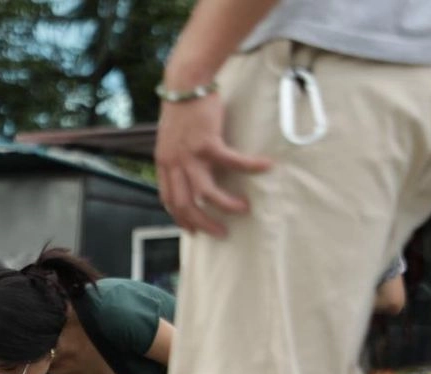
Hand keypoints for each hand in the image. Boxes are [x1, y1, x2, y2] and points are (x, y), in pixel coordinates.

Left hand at [154, 93, 272, 237]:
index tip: (192, 230)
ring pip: (206, 192)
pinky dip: (250, 166)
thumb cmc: (183, 109)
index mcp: (164, 163)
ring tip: (243, 209)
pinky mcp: (207, 141)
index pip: (169, 200)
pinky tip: (266, 167)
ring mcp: (189, 154)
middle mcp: (174, 163)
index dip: (181, 218)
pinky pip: (232, 161)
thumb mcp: (172, 139)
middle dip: (203, 223)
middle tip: (220, 232)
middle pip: (185, 204)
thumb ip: (178, 158)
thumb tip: (190, 172)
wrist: (185, 83)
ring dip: (225, 205)